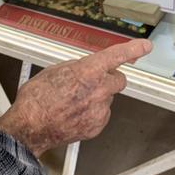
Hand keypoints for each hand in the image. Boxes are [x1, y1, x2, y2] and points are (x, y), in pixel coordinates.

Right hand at [0, 39, 152, 155]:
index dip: (133, 49)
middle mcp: (99, 91)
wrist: (29, 128)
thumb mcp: (55, 71)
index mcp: (88, 72)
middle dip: (110, 78)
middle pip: (119, 79)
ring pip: (108, 98)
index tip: (145, 46)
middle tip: (93, 80)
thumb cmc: (36, 99)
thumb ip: (78, 68)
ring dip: (97, 97)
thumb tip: (86, 68)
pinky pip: (101, 114)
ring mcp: (100, 110)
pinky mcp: (97, 126)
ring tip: (73, 101)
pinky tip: (74, 113)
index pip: (117, 56)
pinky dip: (92, 112)